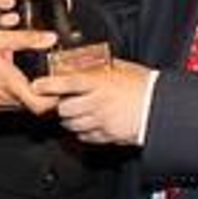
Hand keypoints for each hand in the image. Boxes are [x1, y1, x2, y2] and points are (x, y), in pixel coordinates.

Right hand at [0, 29, 57, 112]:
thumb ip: (26, 39)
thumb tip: (47, 38)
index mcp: (9, 85)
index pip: (42, 105)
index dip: (56, 98)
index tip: (60, 85)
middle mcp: (4, 99)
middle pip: (36, 108)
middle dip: (47, 96)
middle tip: (54, 80)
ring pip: (23, 108)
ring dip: (33, 97)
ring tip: (38, 80)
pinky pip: (10, 105)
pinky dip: (19, 97)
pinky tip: (18, 82)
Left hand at [33, 59, 155, 144]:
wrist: (160, 107)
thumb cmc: (144, 85)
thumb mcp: (121, 68)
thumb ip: (99, 67)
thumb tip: (82, 62)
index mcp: (100, 83)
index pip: (67, 83)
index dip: (49, 85)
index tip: (37, 85)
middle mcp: (98, 103)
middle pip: (65, 109)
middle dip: (61, 106)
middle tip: (64, 101)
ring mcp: (102, 121)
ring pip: (72, 125)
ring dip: (71, 119)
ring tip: (79, 111)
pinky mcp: (107, 136)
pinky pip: (85, 137)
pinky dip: (83, 131)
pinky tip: (90, 122)